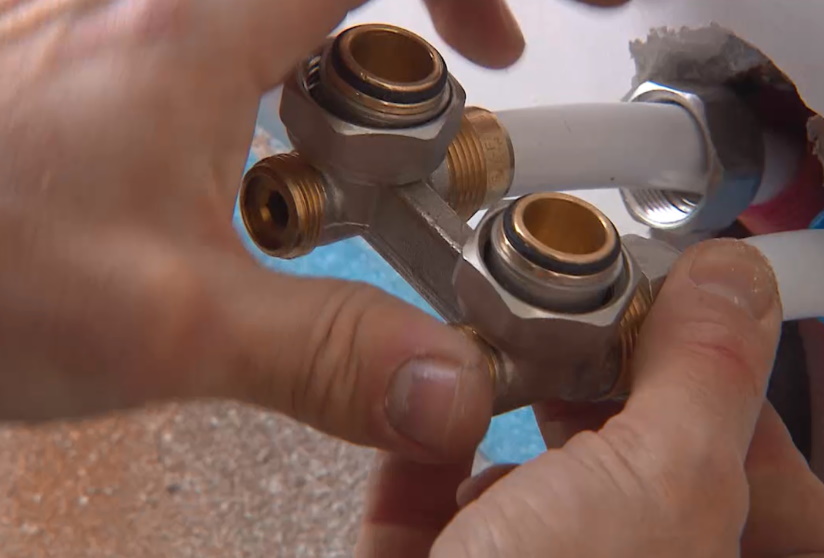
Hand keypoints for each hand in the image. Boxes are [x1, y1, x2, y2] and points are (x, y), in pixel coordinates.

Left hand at [0, 0, 621, 459]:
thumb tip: (445, 387)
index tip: (493, 46)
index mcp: (186, 30)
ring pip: (261, 13)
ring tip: (337, 167)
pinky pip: (199, 37)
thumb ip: (329, 356)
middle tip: (422, 116)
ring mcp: (106, 21)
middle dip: (405, 29)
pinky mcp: (79, 60)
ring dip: (331, 68)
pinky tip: (241, 173)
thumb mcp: (169, 325)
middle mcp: (143, 1)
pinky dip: (258, 83)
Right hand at [356, 240, 823, 556]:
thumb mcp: (655, 485)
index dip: (717, 364)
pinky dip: (424, 442)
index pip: (750, 448)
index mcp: (696, 550)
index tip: (679, 301)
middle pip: (632, 446)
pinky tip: (422, 406)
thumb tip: (735, 280)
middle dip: (598, 373)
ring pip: (535, 467)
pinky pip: (437, 491)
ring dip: (506, 397)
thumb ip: (704, 374)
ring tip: (495, 344)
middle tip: (577, 316)